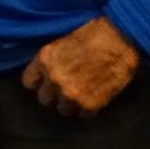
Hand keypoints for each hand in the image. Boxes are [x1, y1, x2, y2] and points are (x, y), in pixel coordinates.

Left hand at [21, 16, 140, 117]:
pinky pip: (83, 115)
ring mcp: (71, 94)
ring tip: (80, 94)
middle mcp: (54, 80)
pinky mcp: (90, 105)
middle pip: (44, 99)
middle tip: (64, 88)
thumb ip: (52, 61)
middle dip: (53, 95)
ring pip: (63, 110)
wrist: (121, 40)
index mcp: (45, 60)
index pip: (28, 82)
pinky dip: (88, 109)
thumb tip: (46, 73)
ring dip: (70, 104)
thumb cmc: (93, 33)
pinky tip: (94, 97)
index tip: (44, 82)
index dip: (38, 82)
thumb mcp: (63, 42)